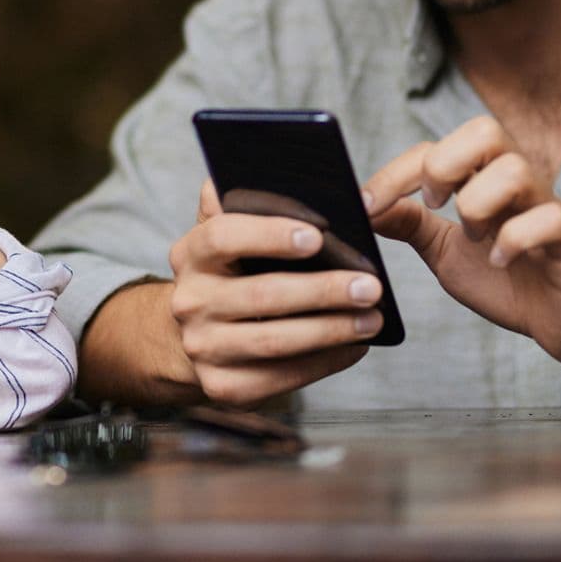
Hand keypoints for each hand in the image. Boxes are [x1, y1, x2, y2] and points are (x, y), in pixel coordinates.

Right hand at [167, 179, 386, 406]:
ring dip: (331, 330)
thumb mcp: (225, 233)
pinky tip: (354, 346)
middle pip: (260, 296)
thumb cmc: (231, 272)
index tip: (318, 234)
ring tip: (371, 317)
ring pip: (274, 341)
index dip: (270, 234)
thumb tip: (267, 174)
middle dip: (322, 290)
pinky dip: (324, 362)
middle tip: (370, 285)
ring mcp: (203, 349)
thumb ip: (238, 202)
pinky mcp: (222, 388)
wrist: (199, 332)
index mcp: (190, 254)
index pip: (223, 236)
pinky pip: (282, 378)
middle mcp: (189, 302)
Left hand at [363, 117, 560, 368]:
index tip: (368, 204)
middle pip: (485, 131)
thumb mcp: (443, 251)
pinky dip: (515, 239)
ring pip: (515, 170)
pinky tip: (500, 261)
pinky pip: (550, 220)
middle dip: (445, 165)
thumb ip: (410, 225)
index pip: (436, 147)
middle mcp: (516, 184)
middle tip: (435, 206)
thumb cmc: (506, 280)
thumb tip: (365, 206)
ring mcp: (546, 210)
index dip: (397, 171)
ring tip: (474, 239)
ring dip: (479, 205)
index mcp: (482, 180)